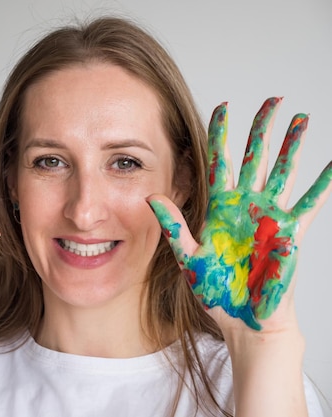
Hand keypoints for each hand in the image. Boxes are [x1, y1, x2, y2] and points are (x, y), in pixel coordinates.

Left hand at [149, 97, 330, 330]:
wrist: (244, 319)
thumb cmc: (217, 291)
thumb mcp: (188, 256)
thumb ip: (174, 225)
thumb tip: (152, 196)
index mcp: (219, 207)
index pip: (218, 162)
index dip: (220, 135)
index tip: (222, 107)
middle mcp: (245, 205)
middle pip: (255, 157)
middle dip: (263, 128)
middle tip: (272, 100)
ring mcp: (269, 216)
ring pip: (283, 171)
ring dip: (293, 145)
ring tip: (300, 118)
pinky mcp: (291, 231)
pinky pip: (310, 203)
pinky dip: (323, 183)